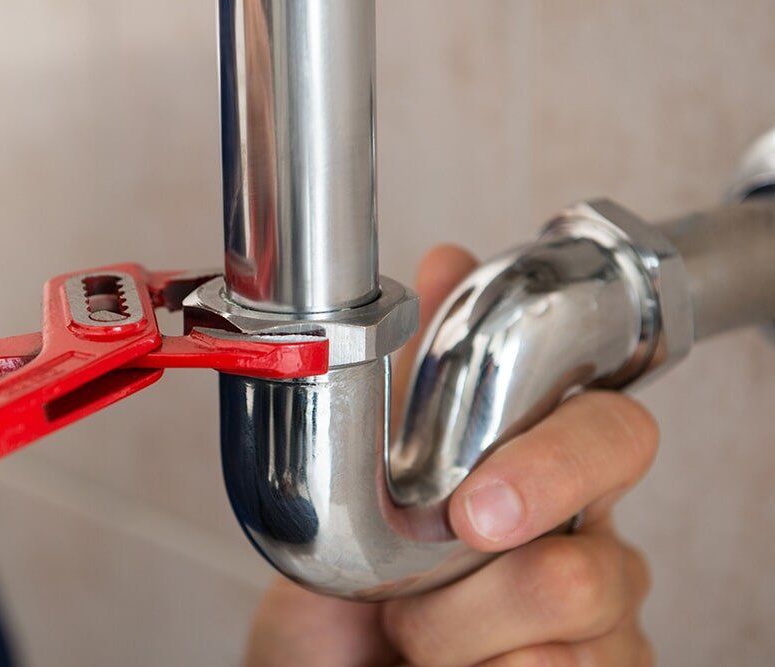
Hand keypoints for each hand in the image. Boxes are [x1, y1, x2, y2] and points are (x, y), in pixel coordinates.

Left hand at [245, 246, 655, 666]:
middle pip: (592, 566)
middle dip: (478, 591)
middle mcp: (588, 545)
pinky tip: (450, 666)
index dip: (557, 465)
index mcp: (545, 472)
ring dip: (458, 642)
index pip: (613, 437)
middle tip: (407, 600)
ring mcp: (598, 628)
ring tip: (412, 635)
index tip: (474, 511)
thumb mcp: (362, 473)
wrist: (327, 663)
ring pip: (570, 638)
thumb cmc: (353, 578)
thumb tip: (444, 263)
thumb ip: (411, 378)